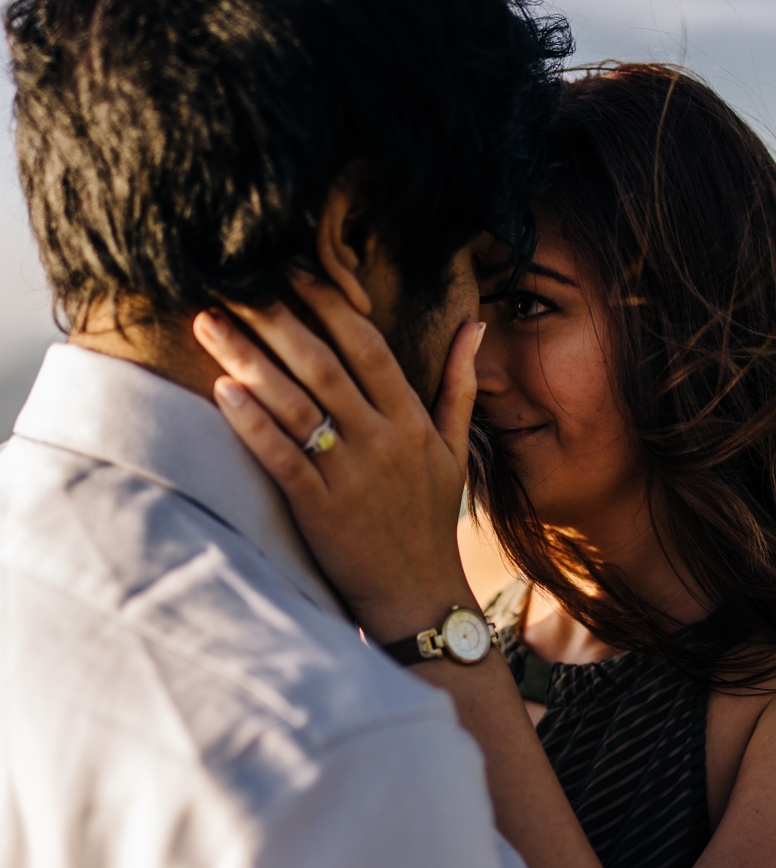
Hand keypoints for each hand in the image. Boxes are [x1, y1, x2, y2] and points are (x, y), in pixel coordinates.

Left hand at [193, 273, 481, 644]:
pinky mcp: (320, 510)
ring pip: (295, 405)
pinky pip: (282, 459)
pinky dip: (253, 425)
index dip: (329, 306)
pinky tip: (222, 392)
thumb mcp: (456, 449)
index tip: (293, 272)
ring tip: (209, 323)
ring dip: (248, 360)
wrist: (420, 595)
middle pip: (323, 365)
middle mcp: (382, 440)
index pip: (369, 347)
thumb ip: (459, 384)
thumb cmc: (431, 519)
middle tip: (234, 283)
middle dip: (276, 320)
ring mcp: (351, 475)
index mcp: (412, 420)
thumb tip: (475, 325)